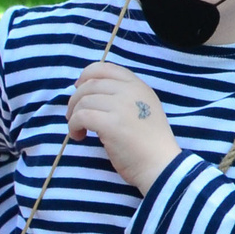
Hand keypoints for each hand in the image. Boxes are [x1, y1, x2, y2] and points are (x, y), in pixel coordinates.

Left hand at [68, 62, 180, 192]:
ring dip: (74, 115)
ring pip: (83, 101)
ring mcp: (121, 106)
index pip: (105, 68)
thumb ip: (125, 97)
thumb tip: (90, 93)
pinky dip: (74, 126)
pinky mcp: (111, 124)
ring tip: (78, 130)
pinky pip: (81, 116)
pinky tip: (79, 136)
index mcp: (139, 86)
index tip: (78, 88)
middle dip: (75, 99)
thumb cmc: (150, 142)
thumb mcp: (144, 109)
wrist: (160, 165)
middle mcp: (131, 91)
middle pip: (90, 84)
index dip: (86, 75)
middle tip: (73, 115)